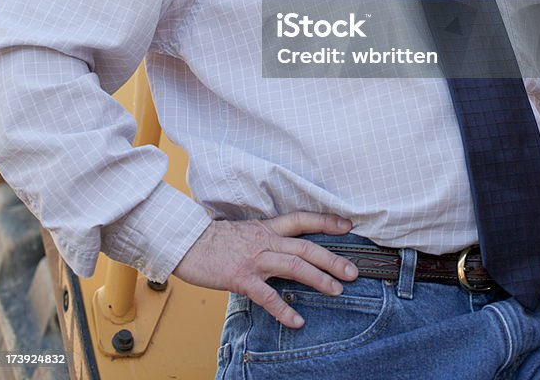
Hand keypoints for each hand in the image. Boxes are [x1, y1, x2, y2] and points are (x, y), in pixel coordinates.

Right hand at [172, 211, 358, 327]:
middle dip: (332, 258)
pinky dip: (284, 308)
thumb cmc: (213, 240)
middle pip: (306, 246)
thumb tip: (281, 246)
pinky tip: (297, 320)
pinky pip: (268, 295)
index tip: (347, 225)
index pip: (302, 219)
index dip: (325, 221)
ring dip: (318, 278)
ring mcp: (255, 259)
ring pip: (294, 266)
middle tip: (353, 271)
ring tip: (336, 290)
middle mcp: (265, 240)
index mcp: (266, 228)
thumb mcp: (244, 231)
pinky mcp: (242, 278)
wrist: (187, 242)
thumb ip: (264, 238)